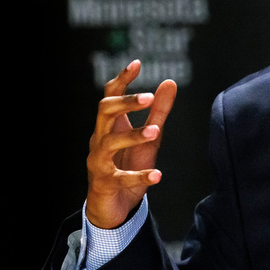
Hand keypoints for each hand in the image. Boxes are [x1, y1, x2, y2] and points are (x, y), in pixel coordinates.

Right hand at [86, 60, 176, 228]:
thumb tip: (169, 82)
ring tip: (155, 132)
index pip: (110, 96)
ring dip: (132, 136)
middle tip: (148, 97)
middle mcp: (100, 139)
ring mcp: (99, 161)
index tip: (137, 63)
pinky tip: (158, 175)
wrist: (114, 206)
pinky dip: (140, 176)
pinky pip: (120, 178)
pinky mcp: (105, 183)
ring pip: (109, 143)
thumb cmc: (128, 166)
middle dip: (124, 103)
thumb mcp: (149, 138)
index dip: (122, 79)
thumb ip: (159, 112)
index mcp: (110, 125)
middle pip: (104, 112)